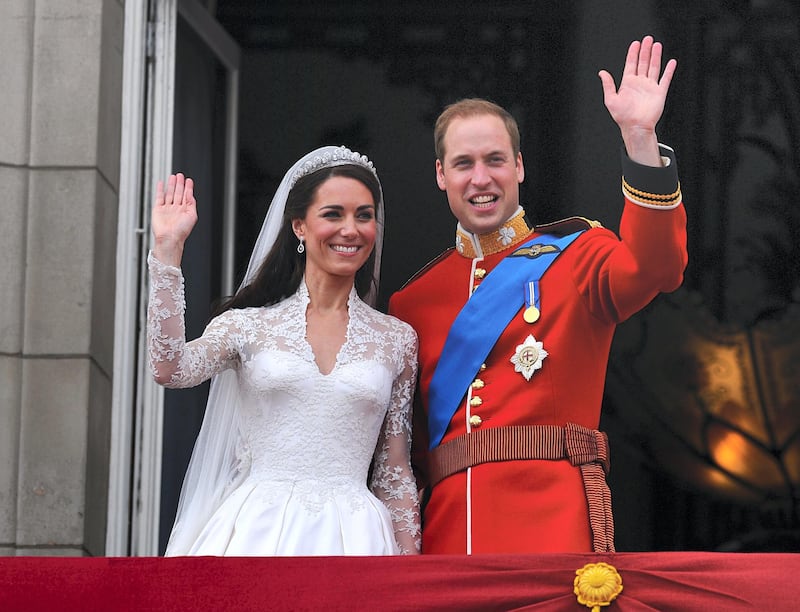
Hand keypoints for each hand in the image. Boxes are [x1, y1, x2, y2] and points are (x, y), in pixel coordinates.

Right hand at [151, 173, 197, 265]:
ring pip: (169, 193)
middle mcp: (176, 209)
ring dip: (171, 185)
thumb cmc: (181, 231)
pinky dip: (160, 190)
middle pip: (178, 193)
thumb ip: (192, 204)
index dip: (188, 187)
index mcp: (185, 210)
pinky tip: (161, 184)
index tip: (189, 180)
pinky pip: (159, 197)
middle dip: (179, 184)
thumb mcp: (192, 216)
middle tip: (180, 175)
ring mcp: (167, 208)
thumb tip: (191, 195)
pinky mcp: (158, 209)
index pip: (187, 196)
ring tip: (173, 177)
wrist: (170, 238)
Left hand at [598, 36, 676, 165]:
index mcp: (628, 83)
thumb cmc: (622, 116)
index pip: (631, 64)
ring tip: (657, 45)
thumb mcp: (610, 99)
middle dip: (645, 50)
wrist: (635, 127)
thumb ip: (608, 85)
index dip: (633, 53)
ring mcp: (650, 87)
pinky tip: (671, 62)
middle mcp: (639, 83)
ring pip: (654, 67)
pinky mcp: (659, 92)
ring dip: (655, 56)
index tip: (635, 43)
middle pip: (643, 62)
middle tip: (647, 39)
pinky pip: (665, 79)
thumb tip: (602, 72)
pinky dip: (669, 70)